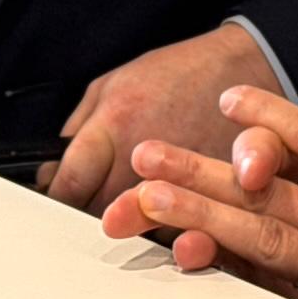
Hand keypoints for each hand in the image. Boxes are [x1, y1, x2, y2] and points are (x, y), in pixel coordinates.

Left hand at [45, 24, 279, 210]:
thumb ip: (76, 131)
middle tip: (94, 204)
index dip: (58, 196)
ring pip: (139, 230)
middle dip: (91, 212)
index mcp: (117, 125)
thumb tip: (50, 174)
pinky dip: (169, 230)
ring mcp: (182, 181)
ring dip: (131, 227)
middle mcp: (147, 158)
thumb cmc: (177, 75)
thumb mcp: (112, 85)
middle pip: (100, 213)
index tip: (59, 197)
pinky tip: (166, 218)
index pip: (69, 186)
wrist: (247, 66)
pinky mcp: (213, 197)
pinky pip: (180, 232)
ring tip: (130, 212)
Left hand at [102, 46, 297, 298]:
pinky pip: (278, 295)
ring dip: (200, 221)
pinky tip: (195, 266)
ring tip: (151, 206)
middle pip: (268, 192)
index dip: (268, 118)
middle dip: (203, 171)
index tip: (228, 104)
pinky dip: (234, 278)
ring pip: (260, 242)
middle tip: (148, 156)